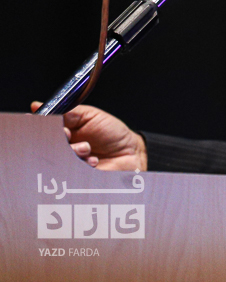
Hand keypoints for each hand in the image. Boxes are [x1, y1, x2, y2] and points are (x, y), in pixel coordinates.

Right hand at [31, 102, 147, 171]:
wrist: (131, 153)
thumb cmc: (112, 133)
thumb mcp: (91, 116)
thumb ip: (68, 112)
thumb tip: (38, 105)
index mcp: (62, 131)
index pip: (43, 128)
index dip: (44, 126)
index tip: (52, 124)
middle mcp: (61, 147)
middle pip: (46, 144)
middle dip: (57, 138)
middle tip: (68, 135)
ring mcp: (67, 163)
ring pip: (56, 158)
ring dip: (71, 151)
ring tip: (86, 148)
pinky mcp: (73, 176)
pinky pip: (66, 172)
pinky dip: (80, 164)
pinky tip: (93, 161)